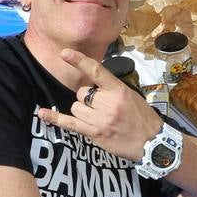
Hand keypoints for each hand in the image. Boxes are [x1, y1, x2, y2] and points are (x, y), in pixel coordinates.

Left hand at [36, 49, 162, 162]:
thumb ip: (111, 89)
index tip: (65, 53)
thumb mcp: (131, 96)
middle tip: (102, 109)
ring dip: (82, 112)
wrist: (153, 142)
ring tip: (98, 119)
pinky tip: (43, 113)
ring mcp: (101, 119)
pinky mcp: (95, 133)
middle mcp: (108, 103)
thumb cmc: (143, 118)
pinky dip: (55, 118)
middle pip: (82, 93)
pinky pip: (70, 123)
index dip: (79, 61)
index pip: (96, 71)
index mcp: (119, 90)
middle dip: (87, 99)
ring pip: (76, 107)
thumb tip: (92, 83)